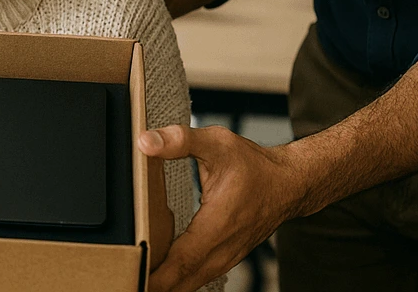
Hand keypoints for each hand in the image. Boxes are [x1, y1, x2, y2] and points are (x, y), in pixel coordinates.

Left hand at [139, 125, 304, 291]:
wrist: (288, 183)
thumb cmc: (254, 165)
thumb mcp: (216, 143)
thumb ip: (180, 141)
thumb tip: (146, 142)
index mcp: (217, 224)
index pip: (181, 261)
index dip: (156, 276)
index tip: (134, 278)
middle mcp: (223, 247)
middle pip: (184, 280)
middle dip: (156, 285)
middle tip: (130, 281)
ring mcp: (227, 255)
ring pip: (193, 281)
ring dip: (168, 284)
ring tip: (141, 281)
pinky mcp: (228, 256)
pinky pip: (201, 275)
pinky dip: (182, 279)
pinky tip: (165, 278)